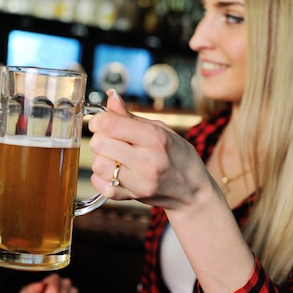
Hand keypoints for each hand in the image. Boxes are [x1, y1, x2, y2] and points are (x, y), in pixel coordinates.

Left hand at [88, 90, 215, 209]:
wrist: (193, 191)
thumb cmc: (178, 156)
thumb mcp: (162, 129)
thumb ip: (132, 116)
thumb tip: (111, 96)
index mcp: (154, 138)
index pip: (110, 124)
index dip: (98, 120)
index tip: (100, 121)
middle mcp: (147, 160)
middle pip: (99, 144)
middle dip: (99, 138)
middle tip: (109, 139)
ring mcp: (140, 181)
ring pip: (98, 166)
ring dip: (100, 159)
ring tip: (113, 157)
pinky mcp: (133, 197)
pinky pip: (102, 187)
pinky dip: (101, 179)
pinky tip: (112, 173)